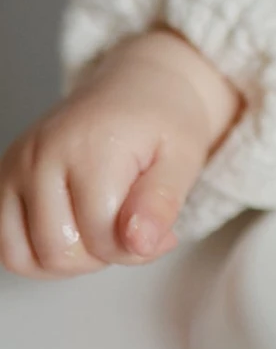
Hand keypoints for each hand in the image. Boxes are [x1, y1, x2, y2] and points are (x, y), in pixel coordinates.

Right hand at [0, 29, 242, 277]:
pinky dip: (38, 254)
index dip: (136, 247)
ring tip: (102, 230)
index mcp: (89, 148)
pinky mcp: (3, 179)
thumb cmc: (163, 119)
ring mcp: (15, 168)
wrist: (139, 87)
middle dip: (102, 256)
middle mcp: (40, 157)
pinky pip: (5, 245)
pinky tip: (76, 233)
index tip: (160, 231)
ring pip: (20, 256)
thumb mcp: (184, 157)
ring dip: (68, 261)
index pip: (100, 235)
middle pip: (57, 252)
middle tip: (131, 228)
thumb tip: (140, 243)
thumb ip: (162, 203)